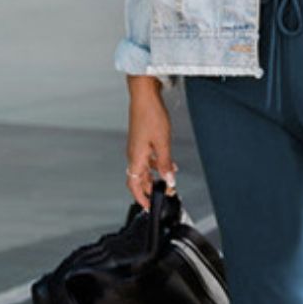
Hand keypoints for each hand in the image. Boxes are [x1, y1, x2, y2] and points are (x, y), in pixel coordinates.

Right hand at [125, 77, 177, 210]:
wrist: (144, 96)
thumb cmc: (150, 115)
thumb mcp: (163, 143)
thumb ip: (165, 163)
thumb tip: (169, 180)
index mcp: (135, 157)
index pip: (134, 185)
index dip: (141, 198)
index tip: (149, 207)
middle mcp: (133, 154)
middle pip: (139, 178)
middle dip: (151, 188)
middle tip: (164, 193)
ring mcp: (136, 147)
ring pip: (144, 168)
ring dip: (155, 176)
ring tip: (169, 179)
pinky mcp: (141, 140)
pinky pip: (147, 158)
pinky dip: (157, 163)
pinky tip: (168, 163)